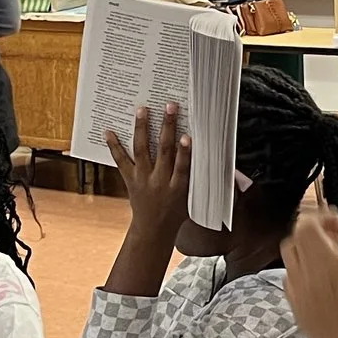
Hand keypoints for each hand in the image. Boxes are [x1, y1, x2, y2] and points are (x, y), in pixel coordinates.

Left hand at [106, 103, 191, 235]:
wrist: (154, 230)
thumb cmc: (177, 213)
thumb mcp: (194, 199)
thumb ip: (203, 180)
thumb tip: (229, 172)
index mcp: (178, 188)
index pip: (183, 167)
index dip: (185, 152)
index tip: (187, 136)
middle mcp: (159, 181)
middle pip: (164, 152)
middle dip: (167, 128)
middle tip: (170, 108)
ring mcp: (143, 179)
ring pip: (142, 150)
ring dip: (142, 128)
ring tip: (142, 109)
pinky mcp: (130, 179)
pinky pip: (121, 161)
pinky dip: (114, 146)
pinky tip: (109, 132)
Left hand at [281, 204, 337, 337]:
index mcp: (330, 269)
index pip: (307, 225)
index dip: (325, 218)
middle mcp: (308, 278)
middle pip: (295, 236)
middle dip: (316, 229)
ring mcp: (299, 294)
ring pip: (289, 255)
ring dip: (308, 247)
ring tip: (334, 257)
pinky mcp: (297, 308)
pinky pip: (290, 277)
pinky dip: (303, 268)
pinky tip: (325, 279)